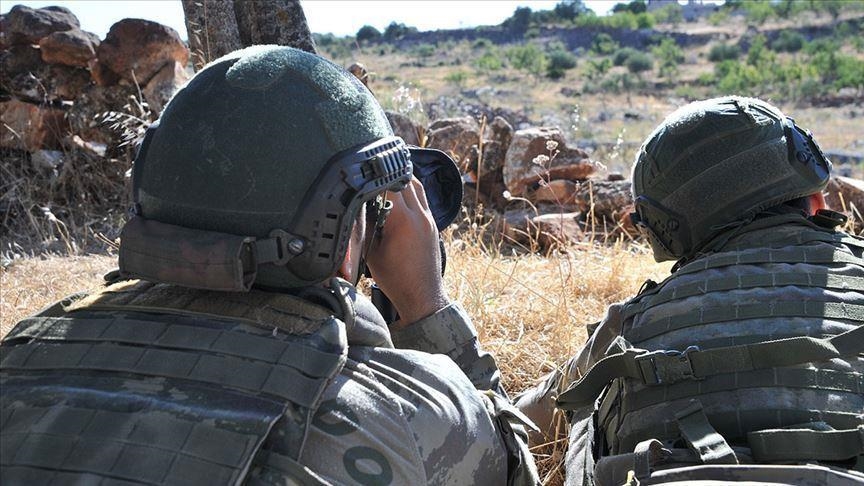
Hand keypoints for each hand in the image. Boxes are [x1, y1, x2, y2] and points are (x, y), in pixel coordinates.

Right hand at [365, 178, 449, 327]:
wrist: (422, 296)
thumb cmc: (396, 279)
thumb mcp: (372, 252)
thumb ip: (368, 225)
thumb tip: (362, 204)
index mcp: (403, 221)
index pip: (389, 185)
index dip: (374, 176)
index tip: (363, 171)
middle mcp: (420, 216)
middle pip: (405, 180)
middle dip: (388, 175)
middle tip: (371, 173)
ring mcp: (429, 219)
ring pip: (417, 186)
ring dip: (402, 180)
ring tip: (385, 179)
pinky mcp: (433, 224)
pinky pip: (422, 198)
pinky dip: (411, 192)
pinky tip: (399, 195)